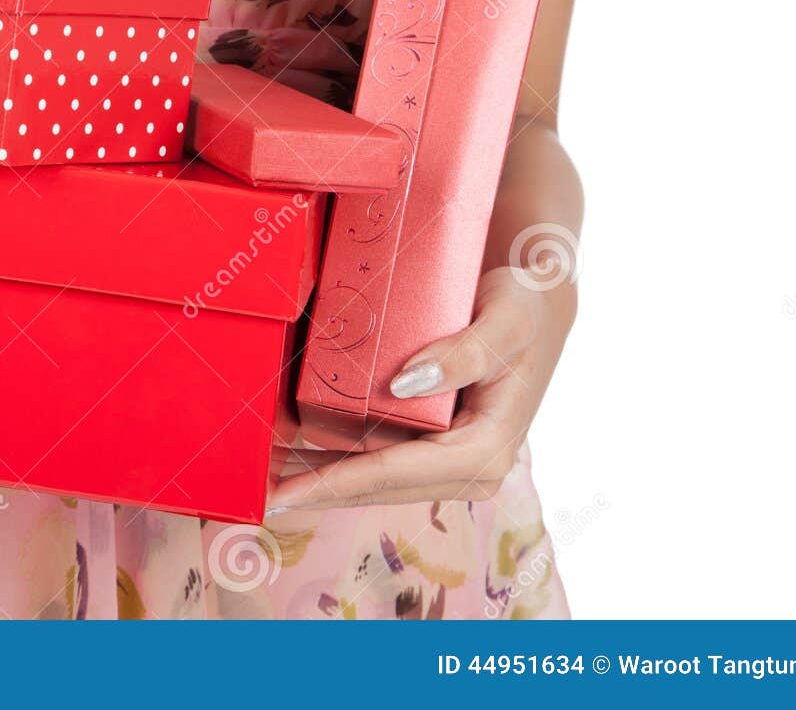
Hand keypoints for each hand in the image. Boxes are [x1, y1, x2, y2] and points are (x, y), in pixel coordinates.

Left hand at [267, 266, 571, 511]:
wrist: (538, 301)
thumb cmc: (524, 305)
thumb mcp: (507, 319)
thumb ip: (466, 352)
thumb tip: (406, 383)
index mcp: (487, 449)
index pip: (396, 473)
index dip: (336, 485)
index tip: (285, 495)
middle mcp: (472, 469)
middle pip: (380, 487)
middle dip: (318, 491)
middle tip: (257, 491)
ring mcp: (455, 462)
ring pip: (377, 481)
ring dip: (323, 481)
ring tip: (267, 476)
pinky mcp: (440, 448)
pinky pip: (384, 461)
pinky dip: (341, 462)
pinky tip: (300, 456)